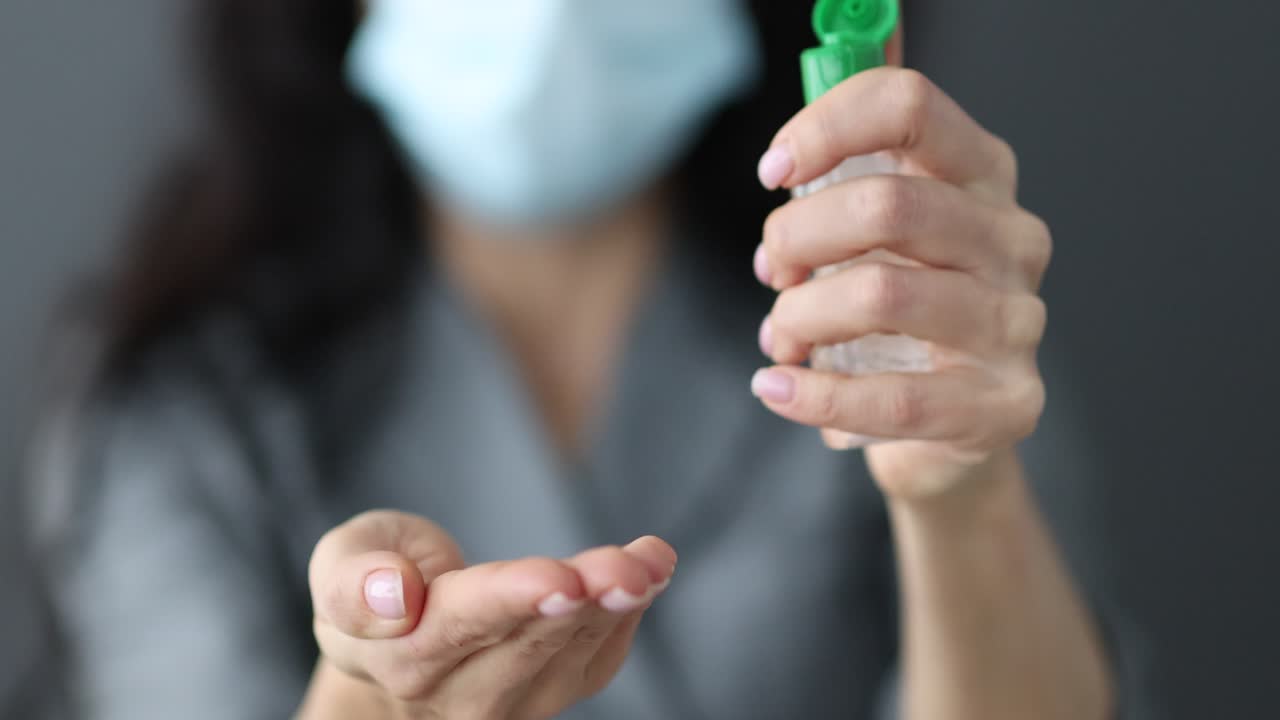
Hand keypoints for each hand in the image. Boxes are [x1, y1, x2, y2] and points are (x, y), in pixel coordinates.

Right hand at [307, 511, 675, 719]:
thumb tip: (394, 592)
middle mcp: (461, 694)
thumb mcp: (341, 563)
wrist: (398, 633)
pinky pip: (601, 655)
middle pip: (531, 643)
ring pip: (575, 650)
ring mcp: (516, 701)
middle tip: (628, 569)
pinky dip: (631, 609)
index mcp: (403, 656)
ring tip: (652, 559)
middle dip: (584, 602)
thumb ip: (354, 581)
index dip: (513, 600)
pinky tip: (653, 566)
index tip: (561, 580)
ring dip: (619, 603)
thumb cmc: (373, 582)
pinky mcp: (557, 688)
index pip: (463, 626)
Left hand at [752, 68, 1050, 500]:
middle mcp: (1012, 239)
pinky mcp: (1005, 404)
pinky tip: (777, 388)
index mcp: (982, 175)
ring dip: (799, 317)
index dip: (826, 128)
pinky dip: (815, 395)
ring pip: (881, 296)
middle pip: (886, 205)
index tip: (772, 172)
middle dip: (797, 236)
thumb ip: (849, 164)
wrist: (945, 428)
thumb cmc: (899, 310)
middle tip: (772, 271)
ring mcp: (1016, 323)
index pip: (910, 107)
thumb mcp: (877, 230)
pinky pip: (894, 399)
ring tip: (780, 336)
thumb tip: (802, 108)